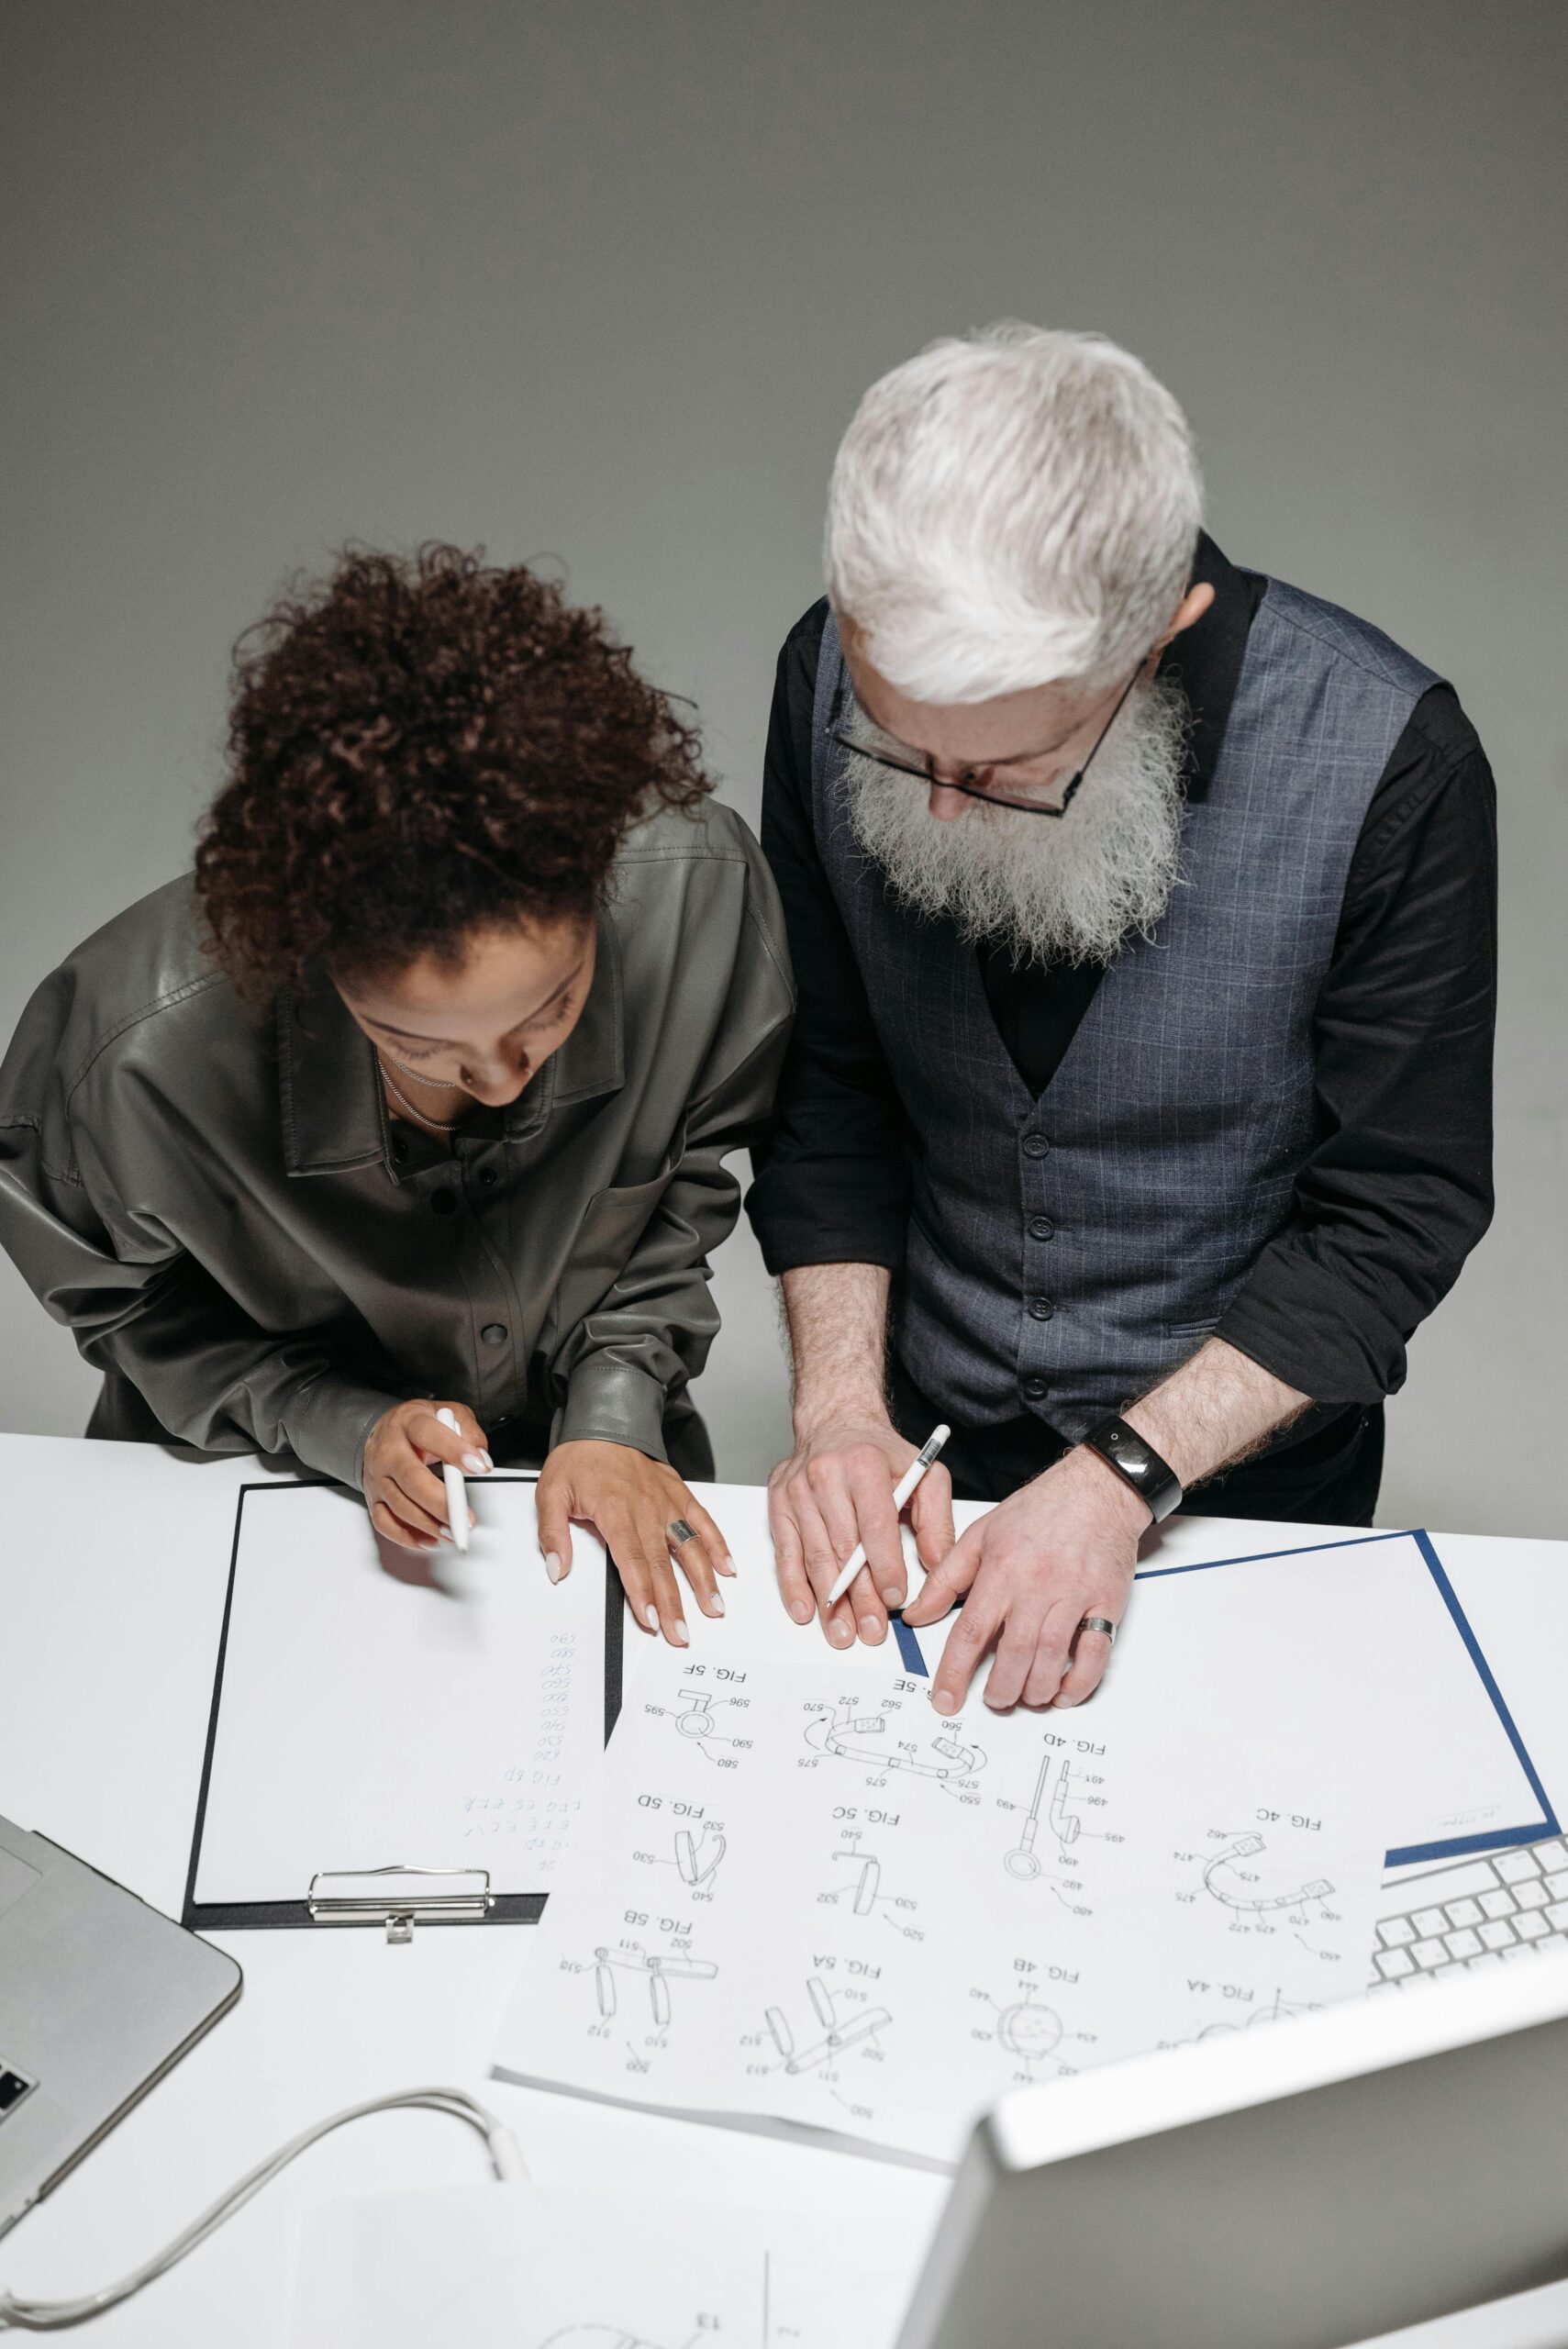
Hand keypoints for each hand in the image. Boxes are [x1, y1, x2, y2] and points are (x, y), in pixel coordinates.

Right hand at [362, 1398, 490, 1550]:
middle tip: (465, 1518)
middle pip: (412, 1478)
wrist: (385, 1432)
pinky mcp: (373, 1498)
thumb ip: (469, 1431)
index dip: (455, 1451)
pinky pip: (385, 1523)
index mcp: (409, 1422)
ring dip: (429, 1524)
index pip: (428, 1434)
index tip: (479, 1467)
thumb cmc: (419, 1426)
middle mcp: (388, 1450)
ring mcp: (377, 1476)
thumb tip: (481, 1460)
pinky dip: (407, 1537)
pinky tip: (430, 1540)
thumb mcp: (449, 1414)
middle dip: (441, 1502)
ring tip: (453, 1531)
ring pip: (399, 1505)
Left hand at [536, 1440, 732, 1645]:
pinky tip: (727, 1568)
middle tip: (681, 1633)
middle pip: (663, 1565)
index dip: (643, 1594)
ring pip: (690, 1546)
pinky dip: (717, 1545)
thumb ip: (553, 1534)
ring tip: (714, 1607)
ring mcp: (667, 1502)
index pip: (632, 1561)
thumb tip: (557, 1569)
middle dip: (674, 1603)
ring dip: (704, 1580)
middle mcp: (646, 1508)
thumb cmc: (579, 1458)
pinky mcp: (679, 1494)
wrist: (604, 1423)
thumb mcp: (551, 1493)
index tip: (651, 1620)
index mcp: (615, 1511)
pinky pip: (703, 1521)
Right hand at [767, 1415, 954, 1650]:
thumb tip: (937, 1564)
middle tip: (872, 1631)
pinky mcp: (779, 1504)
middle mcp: (826, 1476)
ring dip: (829, 1601)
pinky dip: (794, 1586)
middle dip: (859, 1596)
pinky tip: (806, 1610)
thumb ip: (937, 1519)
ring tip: (843, 1632)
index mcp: (864, 1464)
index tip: (895, 1598)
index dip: (885, 1566)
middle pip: (843, 1548)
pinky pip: (785, 1552)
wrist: (836, 1423)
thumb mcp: (924, 1474)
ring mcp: (797, 1491)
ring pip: (815, 1556)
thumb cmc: (880, 1453)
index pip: (874, 1525)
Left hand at [901, 1446, 1145, 1713]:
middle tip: (993, 1699)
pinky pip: (1095, 1654)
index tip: (944, 1699)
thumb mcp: (981, 1535)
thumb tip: (917, 1614)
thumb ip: (946, 1579)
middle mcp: (1037, 1586)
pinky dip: (1078, 1683)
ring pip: (1051, 1660)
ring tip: (1024, 1696)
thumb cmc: (1040, 1510)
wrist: (1097, 1490)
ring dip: (1034, 1690)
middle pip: (1013, 1654)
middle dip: (999, 1689)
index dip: (954, 1672)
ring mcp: (1074, 1597)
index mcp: (1002, 1570)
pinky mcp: (1106, 1603)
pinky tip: (1063, 1692)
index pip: (971, 1632)